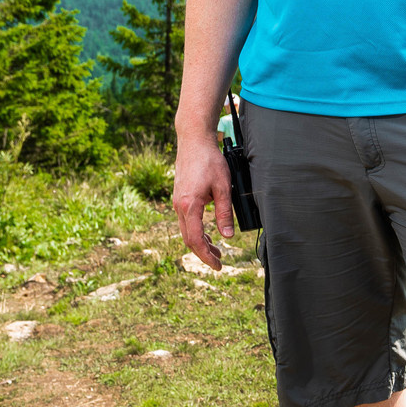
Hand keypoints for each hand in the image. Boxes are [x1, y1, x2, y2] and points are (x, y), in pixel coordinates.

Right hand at [171, 133, 231, 269]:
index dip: (207, 256)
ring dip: (200, 242)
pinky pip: (185, 221)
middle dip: (204, 252)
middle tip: (219, 261)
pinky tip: (207, 232)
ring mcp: (177, 202)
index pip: (196, 240)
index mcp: (189, 206)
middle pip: (189, 239)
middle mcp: (179, 207)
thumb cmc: (209, 161)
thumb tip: (228, 236)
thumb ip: (224, 213)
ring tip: (216, 249)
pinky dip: (196, 230)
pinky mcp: (179, 198)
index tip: (218, 265)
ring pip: (186, 230)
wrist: (193, 141)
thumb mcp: (223, 187)